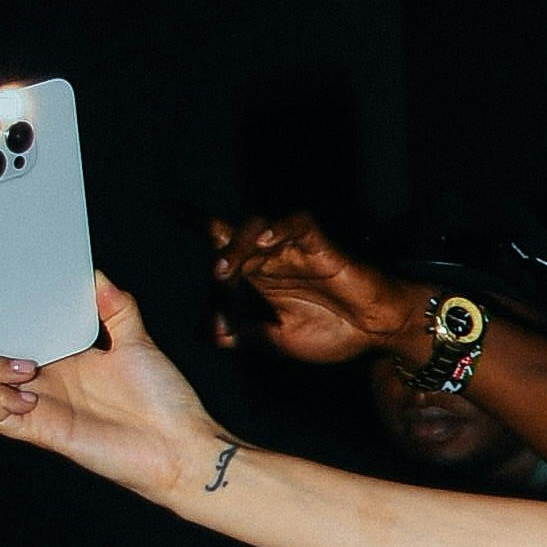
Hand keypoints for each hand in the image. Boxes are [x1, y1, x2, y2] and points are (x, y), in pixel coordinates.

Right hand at [0, 274, 224, 501]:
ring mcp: (38, 408)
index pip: (0, 340)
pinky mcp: (42, 432)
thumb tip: (96, 276)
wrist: (182, 442)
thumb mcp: (138, 342)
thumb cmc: (164, 400)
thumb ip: (116, 308)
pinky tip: (29, 393)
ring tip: (25, 364)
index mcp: (56, 359)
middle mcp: (40, 382)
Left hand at [208, 211, 425, 370]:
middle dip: (222, 253)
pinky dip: (280, 229)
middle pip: (235, 238)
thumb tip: (208, 335)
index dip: (197, 223)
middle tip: (217, 275)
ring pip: (259, 228)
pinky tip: (266, 241)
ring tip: (230, 268)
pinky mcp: (322, 246)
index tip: (167, 206)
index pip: (223, 243)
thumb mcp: (278, 341)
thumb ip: (245, 335)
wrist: (378, 333)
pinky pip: (297, 225)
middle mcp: (274, 257)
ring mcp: (296, 249)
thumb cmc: (335, 332)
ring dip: (241, 245)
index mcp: (261, 275)